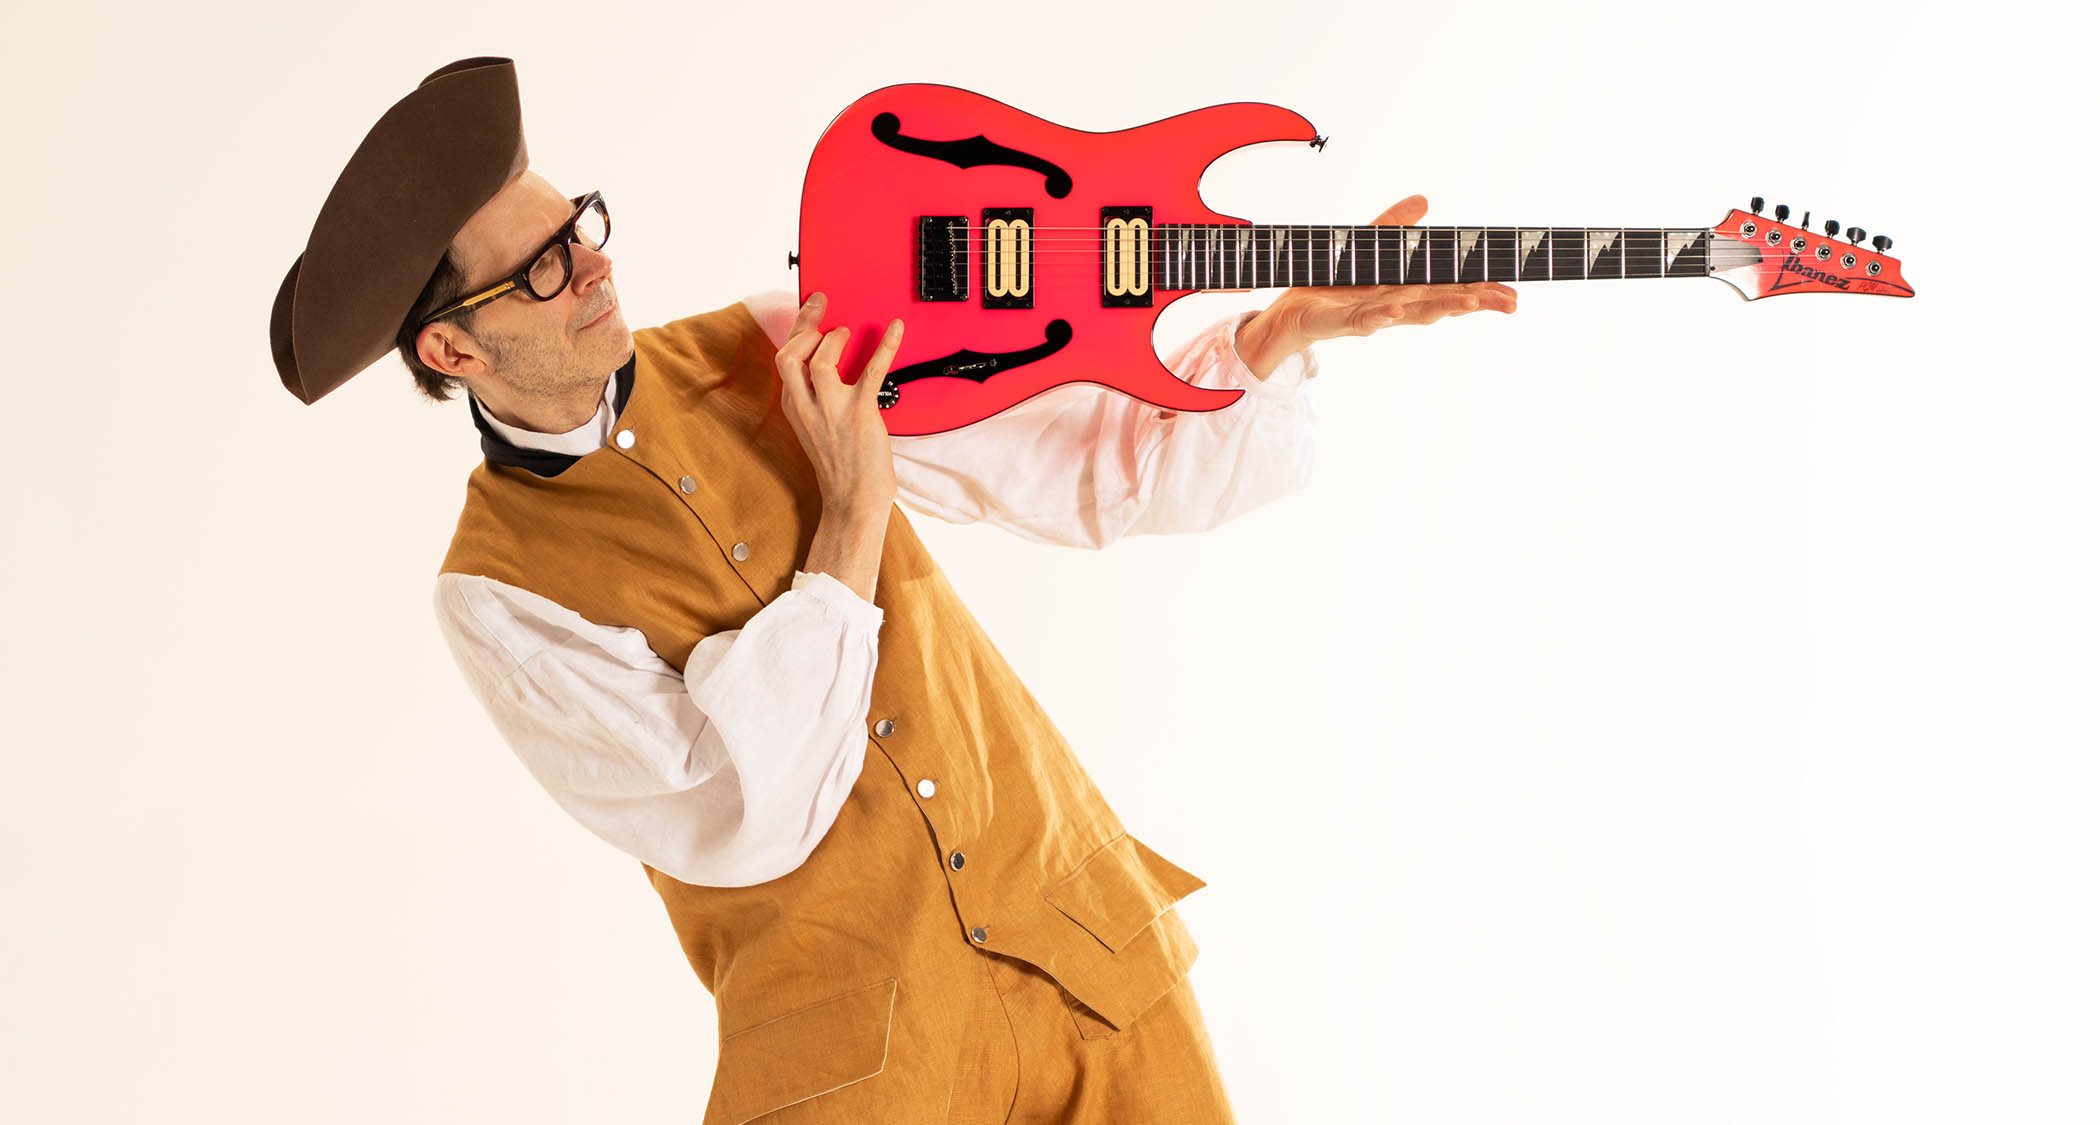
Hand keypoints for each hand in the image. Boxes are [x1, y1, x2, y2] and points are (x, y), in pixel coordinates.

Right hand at [775, 292, 903, 519]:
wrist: (853, 501)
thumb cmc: (841, 467)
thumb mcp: (815, 428)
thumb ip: (815, 398)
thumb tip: (829, 364)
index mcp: (794, 408)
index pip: (785, 359)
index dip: (797, 329)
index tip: (809, 310)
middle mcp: (807, 407)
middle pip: (791, 355)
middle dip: (805, 324)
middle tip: (822, 306)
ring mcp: (832, 411)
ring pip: (820, 360)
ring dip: (834, 339)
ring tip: (847, 332)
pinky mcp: (861, 414)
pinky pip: (872, 372)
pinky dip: (886, 346)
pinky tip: (896, 330)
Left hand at [1237, 194, 1515, 375]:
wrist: (1288, 316)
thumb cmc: (1331, 286)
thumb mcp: (1366, 248)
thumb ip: (1394, 226)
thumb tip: (1425, 200)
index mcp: (1403, 291)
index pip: (1449, 290)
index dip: (1481, 292)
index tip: (1513, 295)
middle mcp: (1393, 306)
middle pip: (1441, 304)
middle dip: (1475, 302)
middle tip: (1510, 304)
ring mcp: (1368, 316)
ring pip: (1409, 314)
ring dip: (1439, 309)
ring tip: (1469, 304)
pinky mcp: (1338, 321)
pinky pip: (1362, 319)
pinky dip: (1379, 316)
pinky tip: (1395, 312)